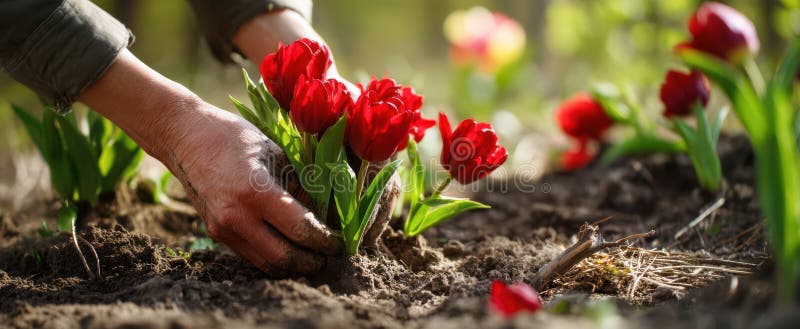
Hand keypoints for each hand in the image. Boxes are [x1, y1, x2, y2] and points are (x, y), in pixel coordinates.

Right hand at [80, 50, 341, 275]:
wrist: (184, 138)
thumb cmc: (234, 137)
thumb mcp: (276, 153)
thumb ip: (300, 186)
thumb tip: (325, 215)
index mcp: (256, 192)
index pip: (301, 230)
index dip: (326, 241)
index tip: (340, 242)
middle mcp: (237, 217)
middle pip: (284, 258)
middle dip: (313, 262)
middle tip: (331, 256)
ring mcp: (223, 229)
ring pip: (267, 264)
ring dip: (294, 266)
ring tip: (314, 257)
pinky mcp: (217, 234)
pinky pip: (252, 256)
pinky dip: (274, 257)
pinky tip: (290, 248)